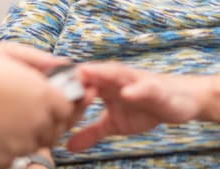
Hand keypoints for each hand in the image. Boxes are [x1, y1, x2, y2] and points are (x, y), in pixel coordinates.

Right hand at [0, 43, 85, 168]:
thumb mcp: (10, 52)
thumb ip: (41, 60)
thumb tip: (61, 65)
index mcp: (44, 96)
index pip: (69, 110)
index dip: (62, 108)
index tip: (54, 106)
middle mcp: (37, 122)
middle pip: (54, 131)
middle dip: (46, 124)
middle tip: (26, 114)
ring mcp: (20, 144)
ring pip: (35, 147)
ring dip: (26, 138)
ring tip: (5, 122)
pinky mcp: (0, 161)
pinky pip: (12, 161)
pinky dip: (5, 151)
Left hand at [66, 62, 203, 151]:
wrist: (180, 101)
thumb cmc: (145, 107)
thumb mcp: (114, 124)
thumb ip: (91, 132)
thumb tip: (68, 146)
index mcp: (104, 85)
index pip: (78, 82)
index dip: (61, 85)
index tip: (38, 89)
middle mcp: (116, 79)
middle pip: (92, 73)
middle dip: (75, 75)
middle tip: (55, 77)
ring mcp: (135, 81)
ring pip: (115, 74)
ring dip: (101, 74)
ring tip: (86, 75)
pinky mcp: (154, 88)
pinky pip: (143, 87)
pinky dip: (135, 89)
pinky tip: (126, 93)